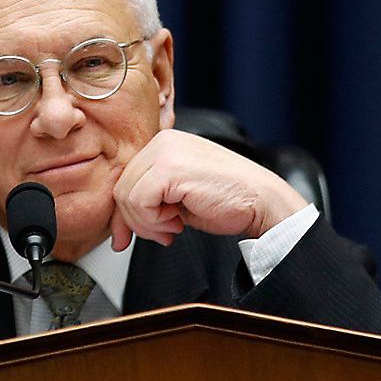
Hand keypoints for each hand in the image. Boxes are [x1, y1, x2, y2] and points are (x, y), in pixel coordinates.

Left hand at [110, 129, 308, 250]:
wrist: (261, 201)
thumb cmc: (228, 200)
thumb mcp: (178, 197)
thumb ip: (149, 200)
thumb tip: (119, 227)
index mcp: (165, 144)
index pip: (125, 180)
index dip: (124, 214)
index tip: (125, 239)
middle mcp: (163, 141)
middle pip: (121, 189)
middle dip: (136, 222)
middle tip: (163, 234)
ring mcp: (165, 151)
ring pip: (127, 197)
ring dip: (148, 224)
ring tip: (174, 226)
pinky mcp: (169, 168)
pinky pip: (139, 201)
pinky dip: (154, 220)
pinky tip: (177, 221)